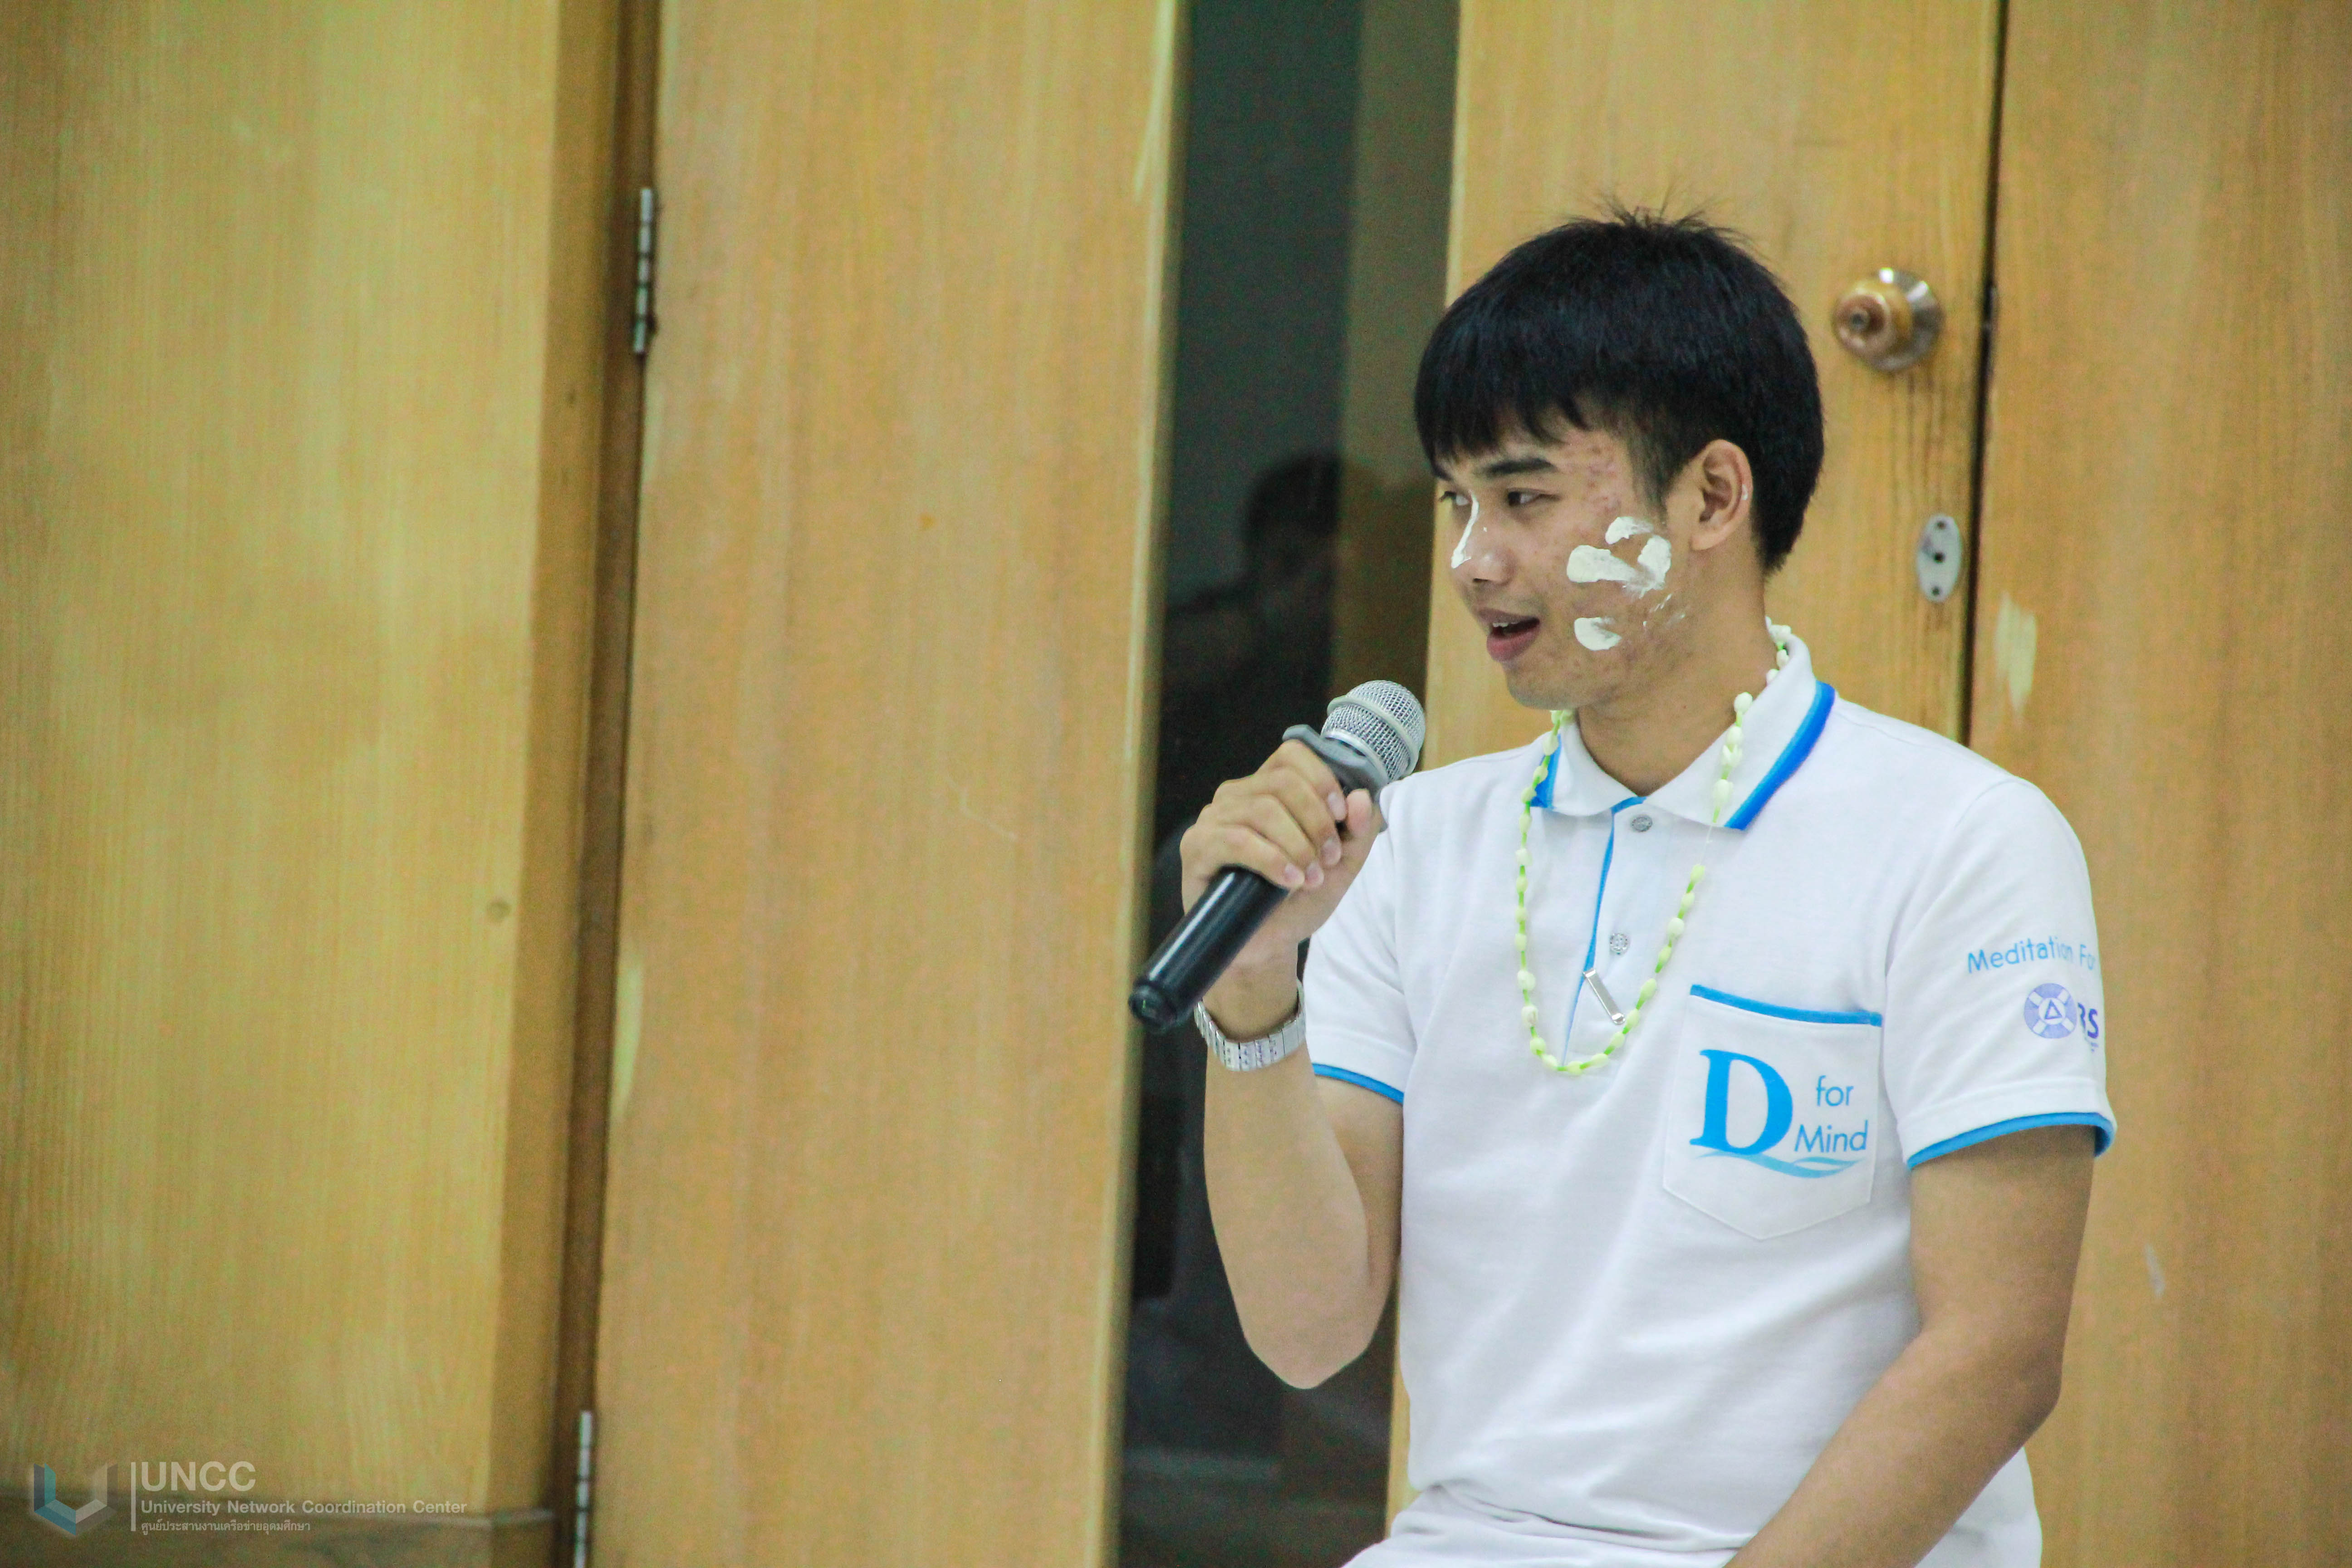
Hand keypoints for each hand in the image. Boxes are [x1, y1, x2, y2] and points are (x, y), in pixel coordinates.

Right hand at [1178, 740, 1384, 987]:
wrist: (1266, 946)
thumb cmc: (1298, 900)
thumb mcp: (1341, 866)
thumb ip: (1358, 831)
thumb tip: (1360, 797)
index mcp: (1269, 789)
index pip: (1291, 755)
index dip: (1321, 779)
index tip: (1340, 815)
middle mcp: (1237, 796)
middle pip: (1282, 782)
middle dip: (1316, 821)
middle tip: (1329, 859)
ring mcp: (1213, 819)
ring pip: (1263, 810)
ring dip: (1297, 845)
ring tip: (1311, 878)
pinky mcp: (1197, 847)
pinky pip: (1236, 840)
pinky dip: (1271, 859)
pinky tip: (1289, 881)